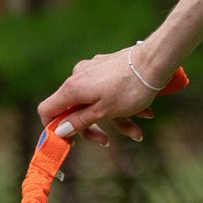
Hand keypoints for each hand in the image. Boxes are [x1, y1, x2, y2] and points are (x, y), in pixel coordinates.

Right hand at [36, 45, 169, 145]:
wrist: (155, 61)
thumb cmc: (129, 89)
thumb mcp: (103, 112)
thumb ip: (79, 121)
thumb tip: (59, 130)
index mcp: (72, 88)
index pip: (48, 110)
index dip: (53, 127)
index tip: (69, 140)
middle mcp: (78, 76)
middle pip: (75, 109)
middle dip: (94, 127)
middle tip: (107, 141)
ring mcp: (94, 70)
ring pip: (98, 102)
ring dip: (117, 120)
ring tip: (138, 133)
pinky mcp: (108, 67)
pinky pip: (109, 91)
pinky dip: (123, 105)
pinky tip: (145, 113)